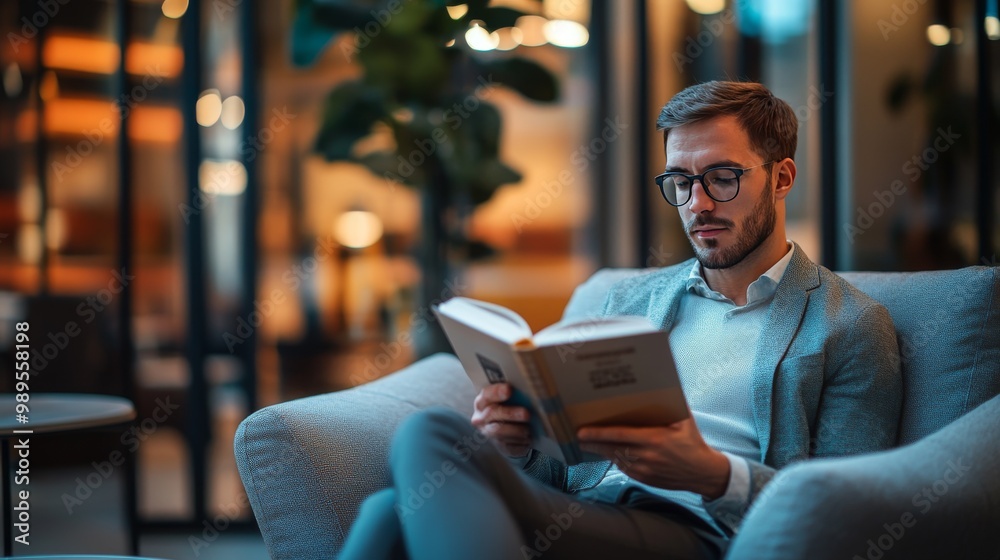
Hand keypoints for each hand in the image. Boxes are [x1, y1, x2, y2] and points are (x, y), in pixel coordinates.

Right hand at [471, 383, 531, 457]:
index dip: (497, 392)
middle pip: (493, 413)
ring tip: (528, 429)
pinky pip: (510, 446)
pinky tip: (527, 438)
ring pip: (500, 432)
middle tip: (526, 414)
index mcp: (482, 402)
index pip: (487, 395)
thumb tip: (528, 389)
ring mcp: (489, 434)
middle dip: (510, 413)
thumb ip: (514, 394)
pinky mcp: (500, 447)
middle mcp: (482, 418)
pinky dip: (521, 442)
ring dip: (517, 430)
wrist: (507, 428)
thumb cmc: (509, 407)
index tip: (509, 389)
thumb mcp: (508, 399)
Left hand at [577, 417, 730, 498]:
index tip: (582, 431)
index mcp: (654, 439)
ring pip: (615, 459)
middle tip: (578, 437)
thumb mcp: (685, 421)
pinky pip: (624, 468)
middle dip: (593, 443)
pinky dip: (615, 459)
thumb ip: (673, 405)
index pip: (619, 435)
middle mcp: (647, 455)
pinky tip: (608, 453)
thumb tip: (663, 385)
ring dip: (601, 452)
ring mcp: (645, 470)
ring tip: (587, 443)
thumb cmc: (693, 443)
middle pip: (612, 449)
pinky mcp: (645, 479)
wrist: (703, 473)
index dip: (598, 434)